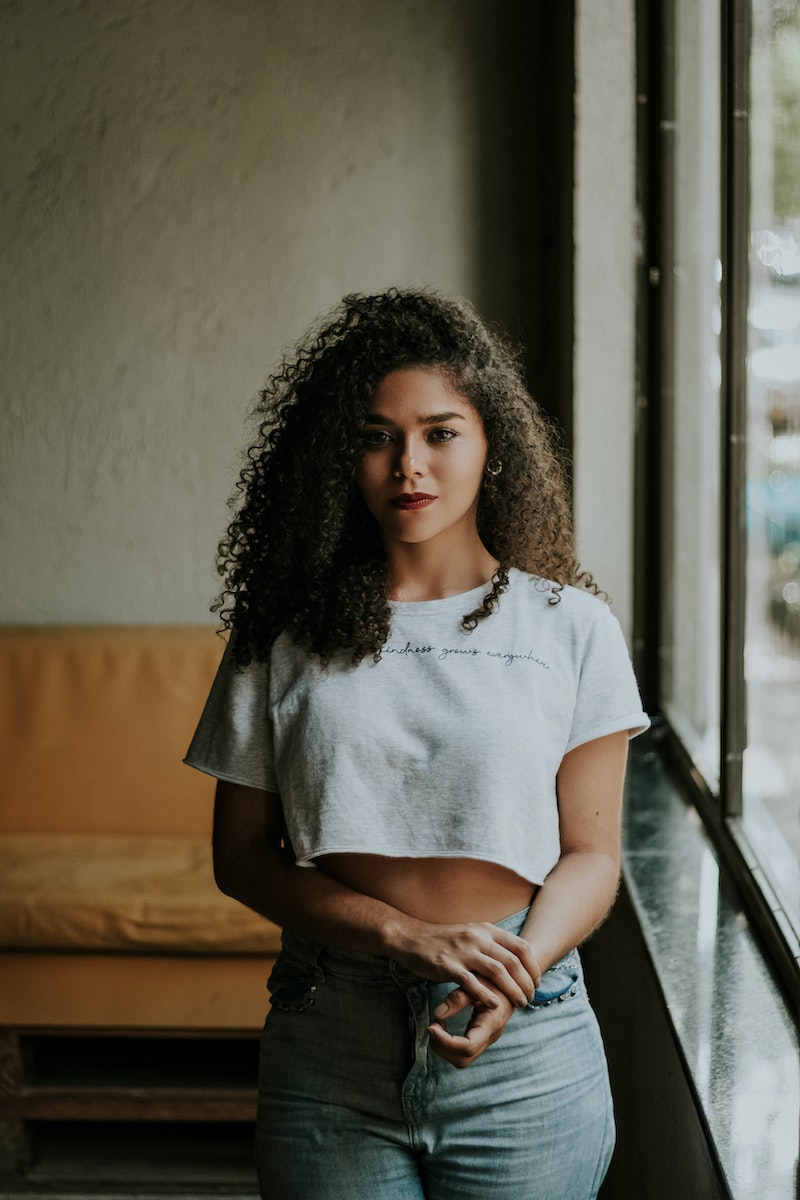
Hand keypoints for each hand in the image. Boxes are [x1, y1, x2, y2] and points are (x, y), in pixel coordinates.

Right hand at [392, 920, 540, 1011]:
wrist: (411, 938)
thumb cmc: (443, 939)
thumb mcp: (471, 934)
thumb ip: (491, 943)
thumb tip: (514, 959)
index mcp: (485, 930)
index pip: (520, 946)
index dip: (533, 966)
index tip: (537, 981)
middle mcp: (477, 938)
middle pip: (513, 961)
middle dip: (526, 982)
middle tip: (531, 997)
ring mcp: (463, 951)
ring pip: (498, 972)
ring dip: (513, 990)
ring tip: (520, 1003)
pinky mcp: (448, 966)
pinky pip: (472, 982)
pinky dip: (486, 994)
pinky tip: (494, 1004)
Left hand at [428, 980, 515, 1066]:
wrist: (513, 982)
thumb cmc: (495, 978)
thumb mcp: (477, 981)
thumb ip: (458, 997)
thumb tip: (438, 1013)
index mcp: (491, 1023)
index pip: (467, 1047)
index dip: (446, 1042)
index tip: (432, 1026)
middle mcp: (490, 1037)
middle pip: (462, 1059)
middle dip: (442, 1047)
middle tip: (431, 1026)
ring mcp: (486, 1039)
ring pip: (461, 1059)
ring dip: (443, 1046)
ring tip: (436, 1024)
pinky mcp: (480, 1037)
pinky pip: (462, 1051)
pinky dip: (447, 1043)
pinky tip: (442, 1025)